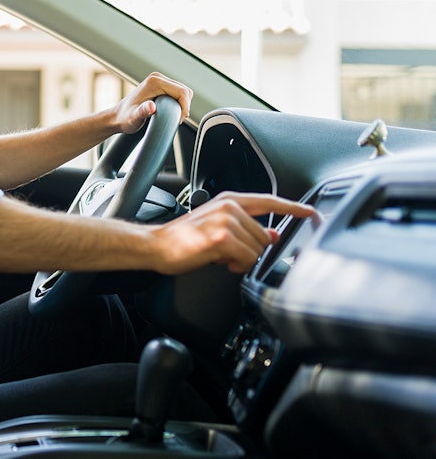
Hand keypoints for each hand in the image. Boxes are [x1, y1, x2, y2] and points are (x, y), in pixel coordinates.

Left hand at [115, 72, 191, 133]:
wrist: (117, 117)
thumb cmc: (125, 118)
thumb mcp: (134, 118)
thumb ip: (143, 112)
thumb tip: (151, 107)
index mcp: (155, 81)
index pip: (182, 92)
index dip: (185, 107)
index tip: (178, 120)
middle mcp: (158, 78)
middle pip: (185, 90)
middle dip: (184, 106)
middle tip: (176, 120)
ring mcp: (159, 80)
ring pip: (183, 92)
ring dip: (182, 105)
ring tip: (173, 117)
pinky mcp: (160, 86)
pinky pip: (177, 93)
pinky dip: (179, 103)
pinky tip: (171, 112)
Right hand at [148, 191, 314, 274]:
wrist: (157, 245)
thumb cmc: (183, 239)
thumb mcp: (218, 227)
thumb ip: (246, 228)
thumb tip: (271, 234)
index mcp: (230, 201)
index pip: (269, 201)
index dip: (293, 207)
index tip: (310, 212)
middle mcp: (230, 207)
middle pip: (265, 235)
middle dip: (252, 251)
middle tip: (229, 255)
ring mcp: (226, 221)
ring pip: (257, 249)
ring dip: (243, 260)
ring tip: (222, 257)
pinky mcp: (222, 238)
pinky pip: (247, 259)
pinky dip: (237, 266)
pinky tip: (221, 262)